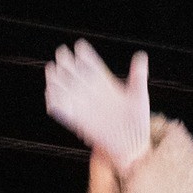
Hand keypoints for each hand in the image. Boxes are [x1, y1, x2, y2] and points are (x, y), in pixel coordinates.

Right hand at [44, 40, 151, 170]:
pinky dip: (57, 102)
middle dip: (67, 64)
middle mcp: (93, 94)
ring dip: (58, 80)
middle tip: (60, 52)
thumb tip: (141, 55)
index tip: (79, 46)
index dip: (86, 56)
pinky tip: (51, 93)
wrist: (131, 146)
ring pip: (68, 91)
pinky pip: (65, 111)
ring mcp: (86, 107)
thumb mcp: (139, 96)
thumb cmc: (138, 121)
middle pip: (77, 75)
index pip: (93, 67)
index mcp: (107, 85)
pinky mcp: (80, 122)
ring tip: (51, 70)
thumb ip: (138, 77)